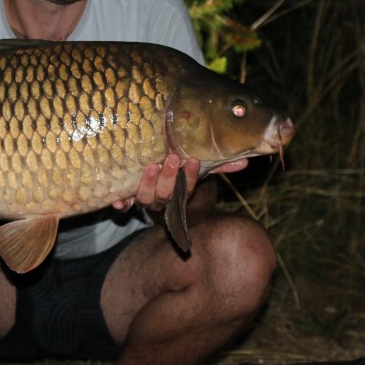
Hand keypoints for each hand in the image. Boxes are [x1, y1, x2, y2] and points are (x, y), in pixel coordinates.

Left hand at [110, 155, 249, 212]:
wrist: (161, 196)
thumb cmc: (182, 177)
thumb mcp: (199, 170)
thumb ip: (219, 166)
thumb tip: (245, 162)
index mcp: (179, 195)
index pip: (187, 189)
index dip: (189, 177)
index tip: (192, 160)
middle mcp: (161, 201)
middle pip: (164, 196)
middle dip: (168, 179)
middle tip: (171, 159)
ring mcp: (144, 201)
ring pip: (144, 199)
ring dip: (147, 185)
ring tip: (150, 167)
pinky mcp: (128, 199)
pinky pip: (124, 205)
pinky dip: (121, 204)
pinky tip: (119, 202)